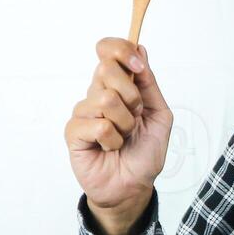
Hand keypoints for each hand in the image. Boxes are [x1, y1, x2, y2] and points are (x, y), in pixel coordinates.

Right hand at [64, 37, 172, 234]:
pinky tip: (110, 148)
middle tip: (135, 117)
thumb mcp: (160, 114)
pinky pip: (98, 125)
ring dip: (125, 123)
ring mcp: (83, 112)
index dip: (121, 50)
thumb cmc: (145, 152)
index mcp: (117, 85)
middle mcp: (97, 94)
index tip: (138, 66)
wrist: (135, 185)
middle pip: (106, 68)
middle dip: (131, 95)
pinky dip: (113, 140)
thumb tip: (141, 49)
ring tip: (124, 137)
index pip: (108, 50)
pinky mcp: (73, 133)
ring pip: (105, 99)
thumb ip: (149, 84)